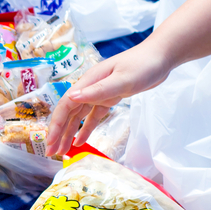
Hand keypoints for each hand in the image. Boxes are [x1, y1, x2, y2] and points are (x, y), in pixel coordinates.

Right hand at [44, 42, 171, 156]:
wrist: (161, 56)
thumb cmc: (143, 64)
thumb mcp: (121, 79)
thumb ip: (97, 91)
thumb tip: (71, 98)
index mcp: (88, 81)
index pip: (65, 105)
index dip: (56, 125)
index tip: (50, 142)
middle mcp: (89, 88)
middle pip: (68, 113)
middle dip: (58, 133)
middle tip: (51, 153)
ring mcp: (98, 93)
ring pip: (78, 117)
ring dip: (69, 133)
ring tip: (62, 151)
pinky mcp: (108, 98)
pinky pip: (92, 117)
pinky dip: (85, 129)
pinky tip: (80, 142)